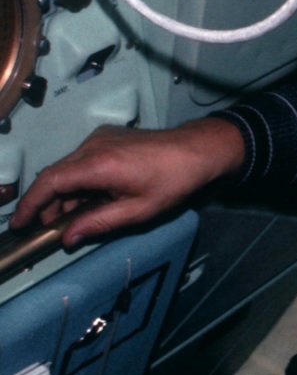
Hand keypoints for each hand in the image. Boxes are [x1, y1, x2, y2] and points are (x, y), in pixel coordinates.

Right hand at [9, 117, 244, 246]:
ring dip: (66, 193)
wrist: (198, 150)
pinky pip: (82, 160)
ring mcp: (100, 138)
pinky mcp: (108, 137)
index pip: (50, 182)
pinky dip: (80, 181)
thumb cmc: (175, 180)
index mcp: (99, 164)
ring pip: (68, 168)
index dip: (30, 204)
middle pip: (55, 175)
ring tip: (73, 218)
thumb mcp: (138, 211)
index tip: (20, 223)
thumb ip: (100, 223)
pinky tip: (90, 200)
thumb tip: (68, 237)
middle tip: (50, 228)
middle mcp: (93, 146)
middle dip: (48, 203)